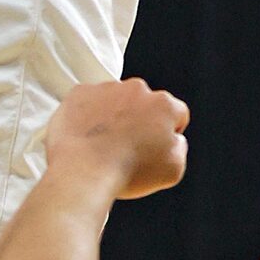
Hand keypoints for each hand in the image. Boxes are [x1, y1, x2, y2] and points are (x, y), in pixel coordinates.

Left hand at [44, 79, 190, 198]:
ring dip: (113, 115)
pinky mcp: (80, 92)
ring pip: (115, 99)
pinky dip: (88, 114)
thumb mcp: (173, 169)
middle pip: (144, 102)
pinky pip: (88, 100)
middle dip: (140, 119)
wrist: (84, 168)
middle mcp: (136, 90)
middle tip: (130, 145)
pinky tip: (88, 135)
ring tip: (106, 143)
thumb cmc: (126, 170)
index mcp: (164, 106)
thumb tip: (173, 139)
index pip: (175, 112)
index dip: (168, 130)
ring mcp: (106, 89)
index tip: (156, 143)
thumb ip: (179, 147)